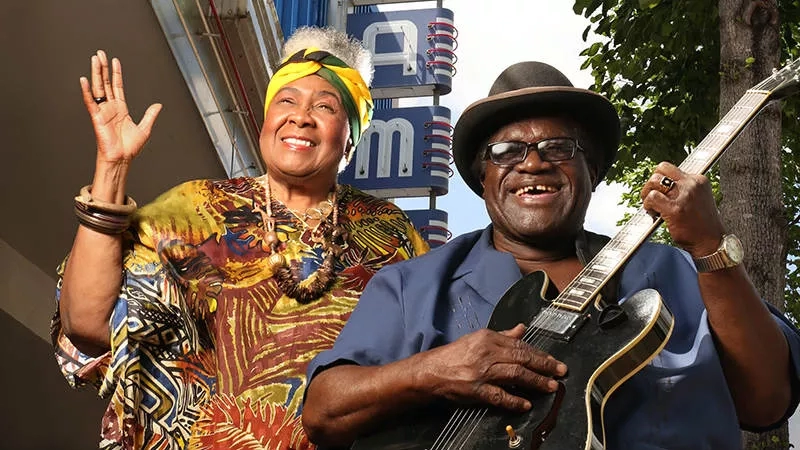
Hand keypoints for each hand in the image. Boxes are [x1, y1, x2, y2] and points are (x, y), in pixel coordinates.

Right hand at [80, 50, 161, 164]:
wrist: (122, 159)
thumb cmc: (130, 148)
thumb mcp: (145, 128)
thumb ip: (150, 115)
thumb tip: (158, 105)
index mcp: (120, 109)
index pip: (117, 86)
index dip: (116, 73)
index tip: (115, 61)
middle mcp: (110, 108)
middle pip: (105, 83)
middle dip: (103, 68)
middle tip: (100, 54)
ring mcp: (103, 112)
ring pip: (98, 88)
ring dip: (96, 74)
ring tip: (95, 60)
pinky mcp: (97, 118)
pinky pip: (90, 102)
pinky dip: (87, 91)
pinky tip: (85, 80)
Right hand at [418, 324, 566, 411]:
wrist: (430, 371)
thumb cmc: (454, 355)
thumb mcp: (478, 339)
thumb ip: (502, 335)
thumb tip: (522, 329)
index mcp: (488, 338)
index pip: (520, 345)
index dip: (540, 353)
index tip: (554, 360)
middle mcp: (487, 353)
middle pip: (522, 358)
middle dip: (544, 365)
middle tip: (560, 372)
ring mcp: (482, 372)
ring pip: (515, 375)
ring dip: (535, 381)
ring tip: (550, 386)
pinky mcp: (476, 389)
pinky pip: (499, 395)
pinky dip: (514, 400)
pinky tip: (526, 403)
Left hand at [641, 161, 724, 256]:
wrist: (710, 242)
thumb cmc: (701, 224)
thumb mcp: (698, 198)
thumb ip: (683, 189)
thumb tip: (661, 185)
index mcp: (698, 180)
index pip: (671, 168)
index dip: (661, 179)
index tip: (659, 190)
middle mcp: (692, 184)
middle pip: (661, 169)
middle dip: (651, 183)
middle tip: (651, 197)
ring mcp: (684, 196)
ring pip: (654, 180)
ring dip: (647, 194)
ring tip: (652, 206)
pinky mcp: (675, 209)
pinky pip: (652, 197)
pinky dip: (648, 205)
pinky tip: (653, 213)